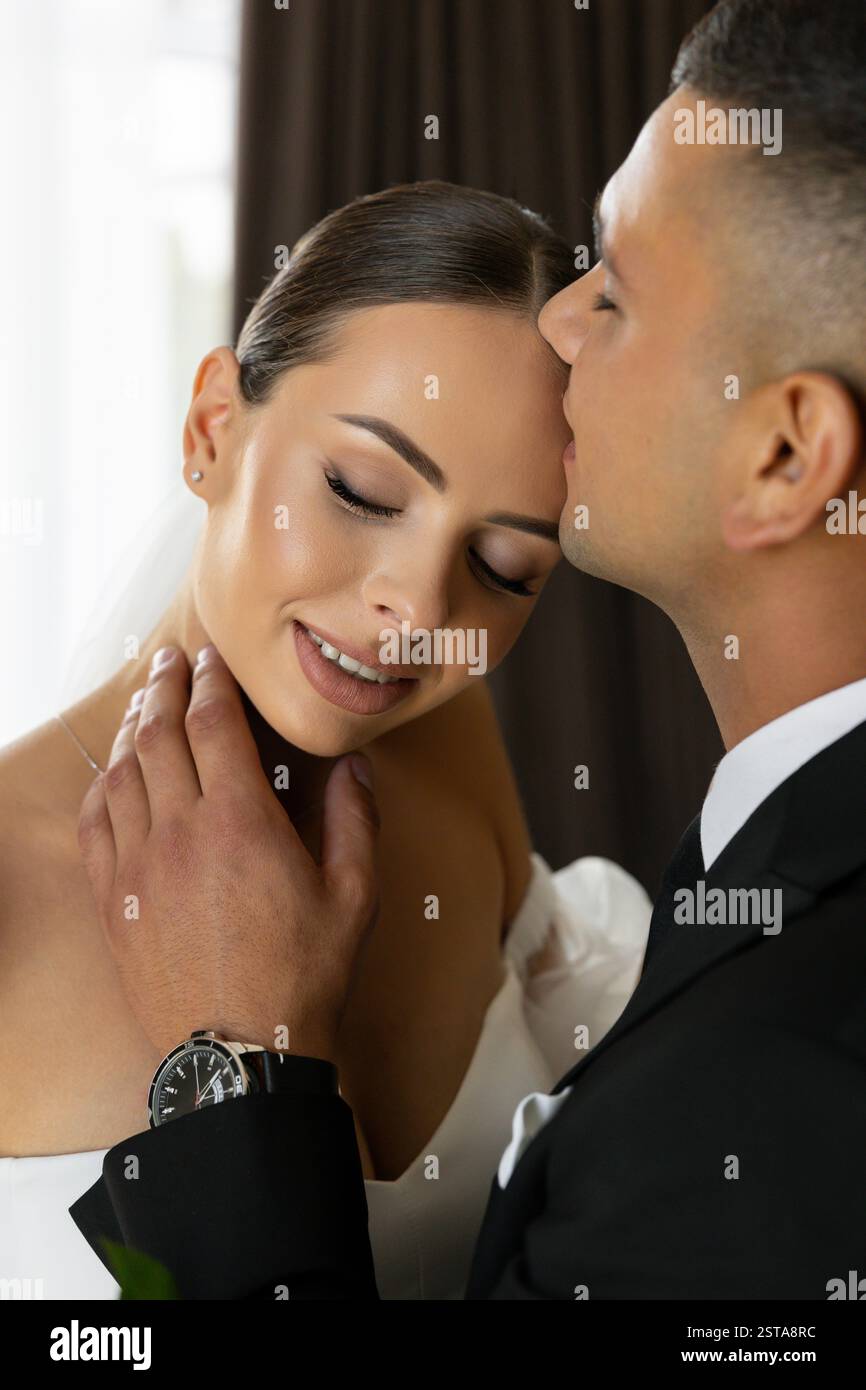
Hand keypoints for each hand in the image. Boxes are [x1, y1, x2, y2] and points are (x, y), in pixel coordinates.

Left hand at [77, 644, 379, 1061]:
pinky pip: (95, 822)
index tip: (212, 657)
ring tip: (146, 702)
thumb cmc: (302, 976)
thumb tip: (354, 767)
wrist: (239, 1052)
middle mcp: (181, 832)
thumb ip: (355, 821)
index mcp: (242, 822)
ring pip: (122, 772)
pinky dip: (102, 784)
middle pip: (160, 734)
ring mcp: (138, 866)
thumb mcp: (354, 896)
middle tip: (170, 660)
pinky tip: (114, 771)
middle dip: (165, 687)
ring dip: (133, 728)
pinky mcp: (114, 900)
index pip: (215, 725)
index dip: (212, 682)